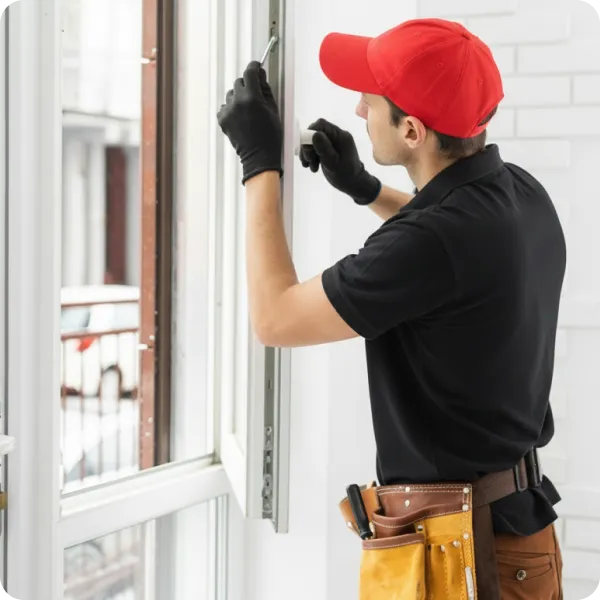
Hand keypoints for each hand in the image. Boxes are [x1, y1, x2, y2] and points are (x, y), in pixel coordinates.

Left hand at [217, 61, 282, 184]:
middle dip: (247, 85)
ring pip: (231, 94)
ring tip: (247, 110)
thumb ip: (265, 90)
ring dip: (238, 97)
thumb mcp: (273, 110)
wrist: (259, 156)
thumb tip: (260, 76)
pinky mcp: (222, 120)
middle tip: (254, 95)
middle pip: (239, 82)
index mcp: (252, 98)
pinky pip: (225, 107)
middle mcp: (238, 102)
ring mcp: (228, 111)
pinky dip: (231, 109)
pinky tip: (240, 117)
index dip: (253, 67)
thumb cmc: (270, 135)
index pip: (250, 72)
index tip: (256, 67)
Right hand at [299, 119, 380, 204]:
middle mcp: (337, 136)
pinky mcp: (330, 149)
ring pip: (314, 141)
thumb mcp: (333, 163)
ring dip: (308, 153)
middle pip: (315, 133)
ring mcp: (333, 142)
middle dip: (308, 147)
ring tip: (310, 166)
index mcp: (340, 136)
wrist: (354, 184)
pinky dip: (312, 156)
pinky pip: (316, 147)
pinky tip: (312, 166)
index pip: (321, 125)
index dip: (310, 134)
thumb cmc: (345, 175)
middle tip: (308, 161)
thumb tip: (314, 134)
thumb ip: (324, 148)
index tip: (306, 149)